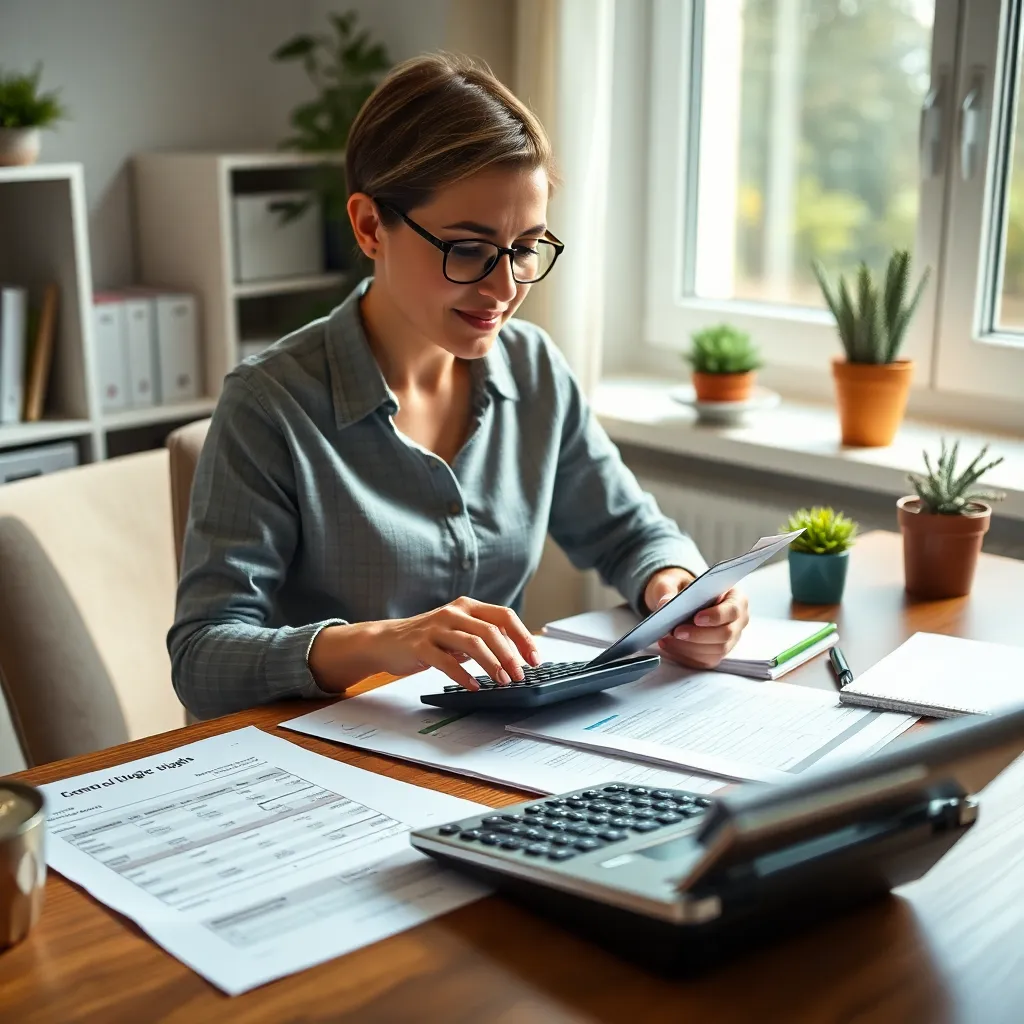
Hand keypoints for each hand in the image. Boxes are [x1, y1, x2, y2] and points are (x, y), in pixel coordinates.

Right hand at [308, 597, 540, 692]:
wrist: (386, 641)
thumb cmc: (429, 638)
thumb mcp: (459, 632)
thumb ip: (483, 637)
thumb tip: (516, 655)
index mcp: (468, 606)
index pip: (504, 616)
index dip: (523, 637)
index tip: (535, 658)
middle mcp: (454, 612)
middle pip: (491, 631)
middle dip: (510, 655)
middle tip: (520, 675)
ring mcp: (436, 628)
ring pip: (472, 643)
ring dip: (491, 664)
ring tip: (502, 681)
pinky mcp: (420, 645)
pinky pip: (446, 660)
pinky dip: (463, 675)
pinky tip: (473, 686)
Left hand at [643, 567, 749, 669]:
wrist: (682, 602)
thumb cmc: (684, 589)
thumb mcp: (674, 582)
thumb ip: (669, 590)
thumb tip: (665, 603)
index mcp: (736, 599)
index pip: (733, 610)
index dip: (716, 616)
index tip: (696, 618)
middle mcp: (737, 622)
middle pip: (725, 634)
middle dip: (699, 635)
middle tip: (676, 631)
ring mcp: (729, 640)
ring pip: (715, 651)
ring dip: (689, 647)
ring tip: (666, 638)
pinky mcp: (716, 654)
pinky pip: (704, 660)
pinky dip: (683, 655)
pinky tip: (667, 645)